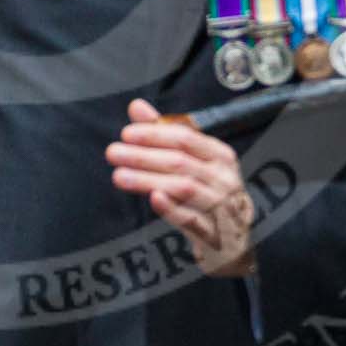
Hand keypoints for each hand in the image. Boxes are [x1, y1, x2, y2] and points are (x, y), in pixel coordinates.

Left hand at [106, 97, 256, 275]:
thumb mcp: (193, 160)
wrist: (232, 238)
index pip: (186, 138)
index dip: (154, 134)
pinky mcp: (214, 233)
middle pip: (180, 162)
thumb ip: (163, 133)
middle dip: (143, 156)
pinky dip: (172, 208)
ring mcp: (221, 206)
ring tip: (119, 176)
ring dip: (148, 180)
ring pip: (183, 188)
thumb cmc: (208, 190)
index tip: (126, 134)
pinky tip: (152, 198)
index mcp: (220, 156)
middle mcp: (224, 178)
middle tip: (113, 153)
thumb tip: (136, 106)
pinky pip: (191, 219)